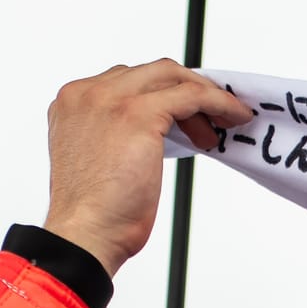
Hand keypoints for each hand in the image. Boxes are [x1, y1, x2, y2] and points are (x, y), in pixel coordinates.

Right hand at [43, 60, 253, 276]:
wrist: (86, 235)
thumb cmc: (94, 215)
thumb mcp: (100, 162)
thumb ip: (115, 135)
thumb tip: (153, 135)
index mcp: (73, 103)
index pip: (129, 81)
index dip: (163, 95)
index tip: (186, 117)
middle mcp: (87, 93)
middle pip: (151, 73)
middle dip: (187, 92)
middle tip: (211, 121)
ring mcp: (111, 100)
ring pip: (172, 77)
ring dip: (205, 96)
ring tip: (223, 125)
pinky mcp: (139, 114)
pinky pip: (191, 95)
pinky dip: (218, 102)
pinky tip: (233, 118)